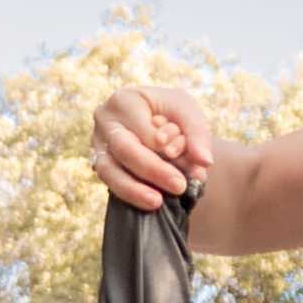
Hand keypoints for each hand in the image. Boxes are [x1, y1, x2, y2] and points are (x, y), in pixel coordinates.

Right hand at [92, 81, 212, 213]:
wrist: (156, 122)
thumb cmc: (170, 113)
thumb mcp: (187, 111)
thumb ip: (198, 133)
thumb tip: (205, 161)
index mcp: (124, 100)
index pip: (143, 128)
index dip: (163, 146)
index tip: (185, 158)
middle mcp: (105, 121)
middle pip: (125, 149)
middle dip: (153, 170)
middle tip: (179, 186)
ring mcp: (97, 144)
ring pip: (109, 171)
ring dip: (134, 190)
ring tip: (157, 202)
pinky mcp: (98, 164)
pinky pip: (109, 183)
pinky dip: (130, 194)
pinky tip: (149, 203)